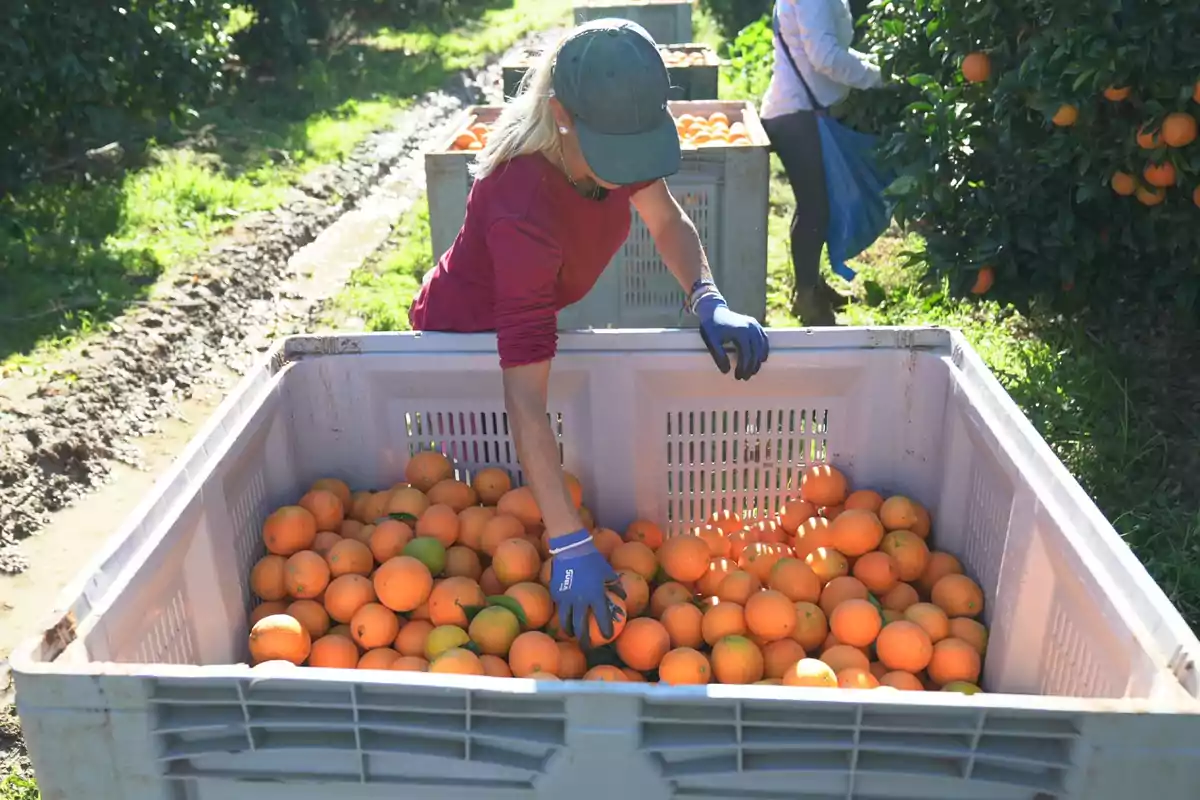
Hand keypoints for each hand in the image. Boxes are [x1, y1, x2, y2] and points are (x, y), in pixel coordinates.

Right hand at [548, 529, 625, 647]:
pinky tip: (564, 617)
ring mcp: (566, 598)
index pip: (602, 618)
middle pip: (580, 626)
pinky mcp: (556, 593)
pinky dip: (562, 614)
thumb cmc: (592, 560)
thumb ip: (615, 586)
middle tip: (587, 647)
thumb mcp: (607, 572)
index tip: (608, 637)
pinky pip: (559, 608)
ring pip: (565, 621)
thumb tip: (622, 596)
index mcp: (595, 595)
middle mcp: (580, 600)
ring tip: (572, 635)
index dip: (606, 629)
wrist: (571, 548)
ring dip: (569, 630)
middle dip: (583, 640)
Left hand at [695, 293, 769, 380]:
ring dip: (758, 360)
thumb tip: (726, 371)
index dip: (743, 367)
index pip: (746, 354)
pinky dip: (763, 350)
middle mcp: (750, 327)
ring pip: (762, 346)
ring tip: (752, 371)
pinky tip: (760, 359)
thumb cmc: (711, 326)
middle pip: (756, 352)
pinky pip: (764, 339)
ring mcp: (755, 325)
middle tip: (744, 377)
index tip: (738, 376)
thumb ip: (719, 356)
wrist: (714, 310)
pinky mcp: (756, 324)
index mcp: (740, 332)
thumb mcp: (712, 342)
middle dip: (751, 367)